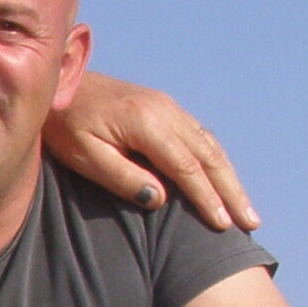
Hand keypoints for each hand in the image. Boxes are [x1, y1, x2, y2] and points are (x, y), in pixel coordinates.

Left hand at [45, 70, 259, 232]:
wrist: (57, 81)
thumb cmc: (64, 124)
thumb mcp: (85, 155)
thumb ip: (122, 177)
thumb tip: (161, 199)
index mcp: (147, 123)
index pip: (187, 167)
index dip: (207, 198)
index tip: (222, 225)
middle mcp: (166, 110)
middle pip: (209, 156)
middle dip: (232, 192)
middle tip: (250, 223)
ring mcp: (168, 105)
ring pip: (210, 145)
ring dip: (230, 178)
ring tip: (245, 209)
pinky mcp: (164, 106)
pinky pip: (200, 136)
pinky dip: (216, 161)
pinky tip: (223, 180)